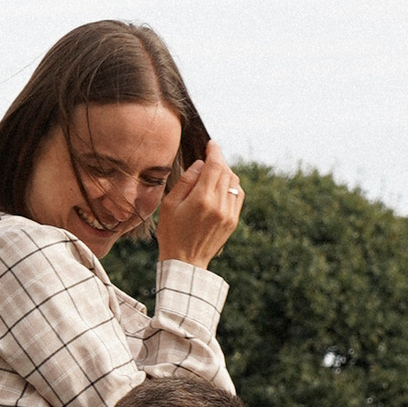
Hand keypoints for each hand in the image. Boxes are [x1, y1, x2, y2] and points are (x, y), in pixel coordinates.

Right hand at [155, 149, 241, 269]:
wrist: (185, 262)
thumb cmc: (171, 232)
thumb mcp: (169, 204)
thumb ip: (186, 180)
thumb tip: (201, 164)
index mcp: (202, 199)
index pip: (215, 165)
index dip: (214, 151)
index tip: (211, 144)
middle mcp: (220, 205)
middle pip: (226, 171)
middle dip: (219, 161)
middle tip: (209, 157)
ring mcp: (229, 213)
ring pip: (235, 182)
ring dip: (226, 172)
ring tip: (213, 173)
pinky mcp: (233, 221)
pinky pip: (238, 195)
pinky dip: (232, 186)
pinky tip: (221, 187)